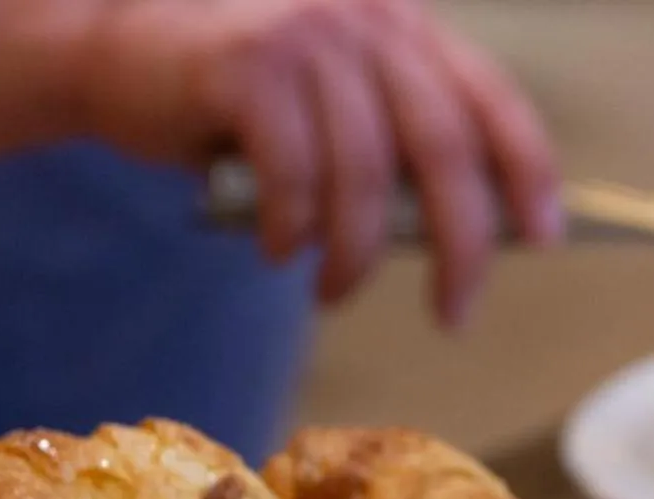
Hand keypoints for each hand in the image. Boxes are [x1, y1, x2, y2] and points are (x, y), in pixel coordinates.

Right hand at [73, 0, 561, 325]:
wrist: (110, 48)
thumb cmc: (230, 96)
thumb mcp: (327, 102)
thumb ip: (387, 141)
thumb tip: (453, 240)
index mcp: (400, 25)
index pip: (491, 99)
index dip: (527, 173)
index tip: (543, 238)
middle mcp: (365, 19)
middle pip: (444, 148)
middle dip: (459, 248)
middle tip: (455, 314)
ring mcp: (306, 36)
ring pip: (364, 178)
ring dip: (356, 258)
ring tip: (333, 294)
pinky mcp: (248, 68)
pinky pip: (295, 179)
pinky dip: (292, 233)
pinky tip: (279, 253)